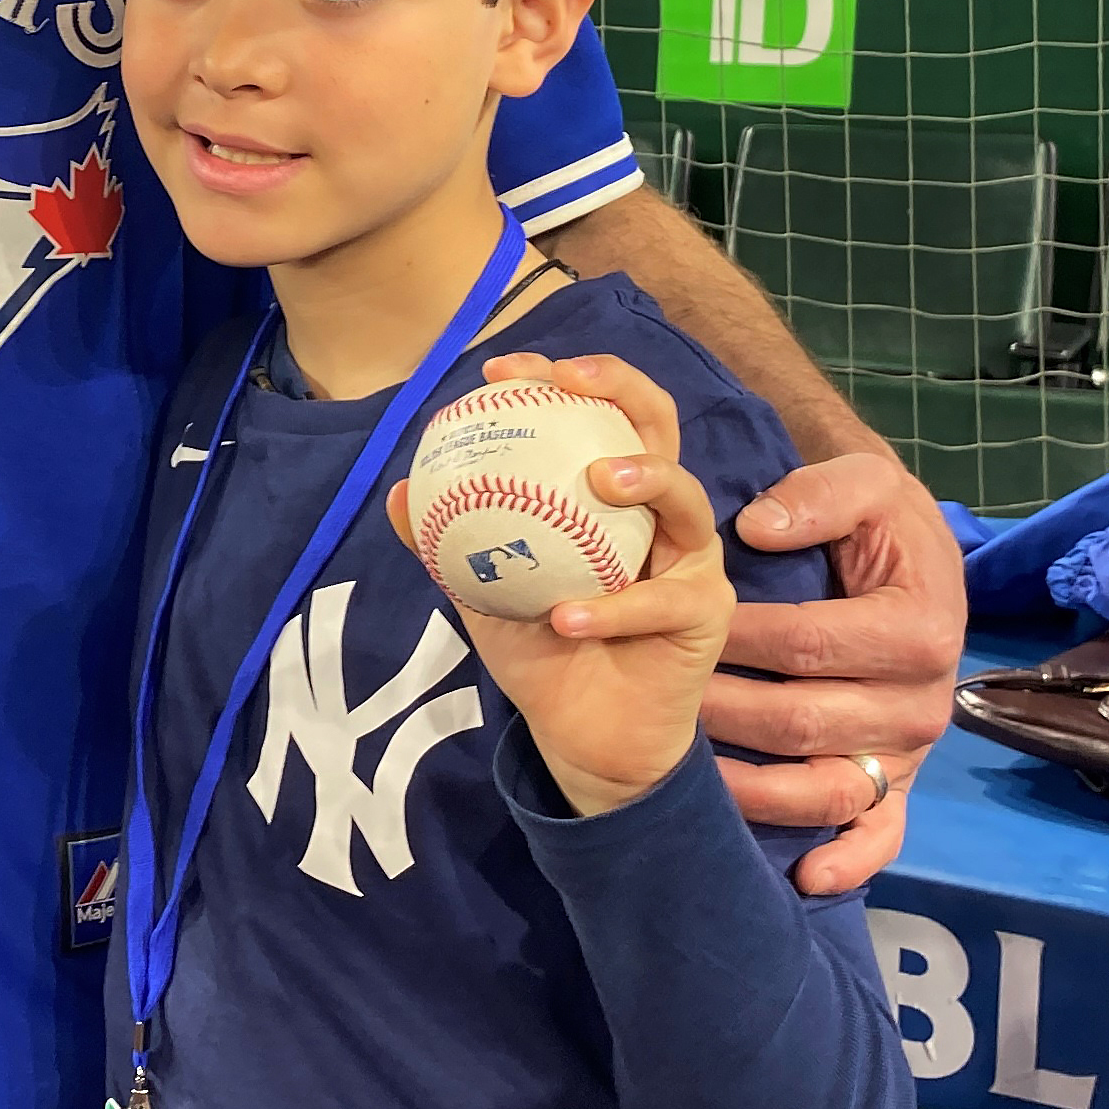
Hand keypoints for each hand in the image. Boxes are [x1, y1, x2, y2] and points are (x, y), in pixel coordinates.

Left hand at [389, 352, 733, 817]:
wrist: (583, 734)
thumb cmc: (542, 650)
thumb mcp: (484, 592)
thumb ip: (448, 544)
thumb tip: (400, 494)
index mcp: (610, 493)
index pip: (594, 413)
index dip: (556, 378)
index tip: (499, 374)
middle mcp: (659, 512)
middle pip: (658, 424)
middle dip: (620, 388)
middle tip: (570, 383)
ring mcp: (692, 559)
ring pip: (686, 499)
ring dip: (646, 479)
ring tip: (599, 480)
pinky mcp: (707, 613)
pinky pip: (660, 602)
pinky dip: (611, 609)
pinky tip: (566, 617)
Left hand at [700, 449, 963, 890]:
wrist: (918, 558)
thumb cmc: (884, 522)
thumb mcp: (865, 483)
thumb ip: (818, 495)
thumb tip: (758, 528)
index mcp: (919, 628)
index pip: (804, 643)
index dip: (732, 637)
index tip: (666, 622)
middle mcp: (922, 702)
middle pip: (800, 721)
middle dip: (719, 712)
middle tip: (652, 700)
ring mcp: (910, 752)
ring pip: (824, 787)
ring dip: (752, 791)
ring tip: (685, 777)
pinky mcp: (901, 784)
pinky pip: (880, 834)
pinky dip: (847, 860)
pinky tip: (803, 876)